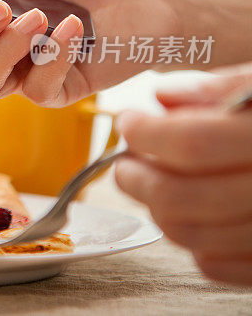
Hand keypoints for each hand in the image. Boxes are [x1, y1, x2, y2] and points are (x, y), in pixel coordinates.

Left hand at [115, 67, 251, 285]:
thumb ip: (225, 87)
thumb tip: (165, 96)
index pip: (195, 143)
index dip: (148, 132)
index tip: (130, 121)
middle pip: (184, 197)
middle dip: (138, 176)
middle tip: (127, 159)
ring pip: (193, 235)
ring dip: (156, 208)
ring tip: (149, 182)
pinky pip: (218, 266)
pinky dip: (191, 240)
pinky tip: (192, 212)